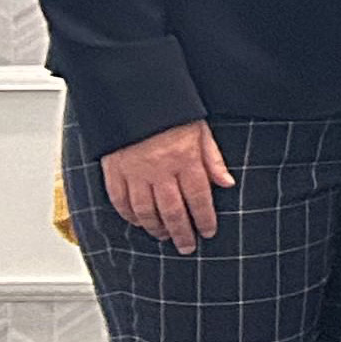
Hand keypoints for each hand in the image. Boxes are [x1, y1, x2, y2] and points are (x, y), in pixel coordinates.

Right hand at [99, 119, 231, 252]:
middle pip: (172, 211)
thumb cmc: (169, 111)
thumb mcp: (200, 130)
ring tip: (165, 236)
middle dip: (182, 233)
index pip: (198, 198)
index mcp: (184, 160)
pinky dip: (129, 216)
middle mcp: (159, 170)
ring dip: (156, 228)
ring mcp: (134, 173)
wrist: (133, 95)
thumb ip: (213, 159)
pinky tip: (138, 222)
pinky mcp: (114, 171)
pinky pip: (120, 201)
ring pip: (145, 211)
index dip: (205, 219)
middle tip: (187, 246)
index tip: (208, 231)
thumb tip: (227, 182)